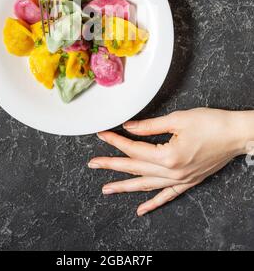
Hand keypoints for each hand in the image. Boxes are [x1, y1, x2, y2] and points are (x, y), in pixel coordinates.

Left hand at [88, 108, 250, 215]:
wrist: (236, 134)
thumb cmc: (211, 124)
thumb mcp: (177, 119)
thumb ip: (149, 126)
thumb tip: (129, 127)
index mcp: (168, 155)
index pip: (134, 149)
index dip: (116, 141)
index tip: (102, 135)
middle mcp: (172, 172)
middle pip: (135, 169)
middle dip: (112, 165)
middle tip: (93, 164)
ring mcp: (181, 179)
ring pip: (146, 185)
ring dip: (125, 187)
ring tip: (107, 189)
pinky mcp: (189, 181)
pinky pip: (167, 196)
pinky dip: (153, 203)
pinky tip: (142, 210)